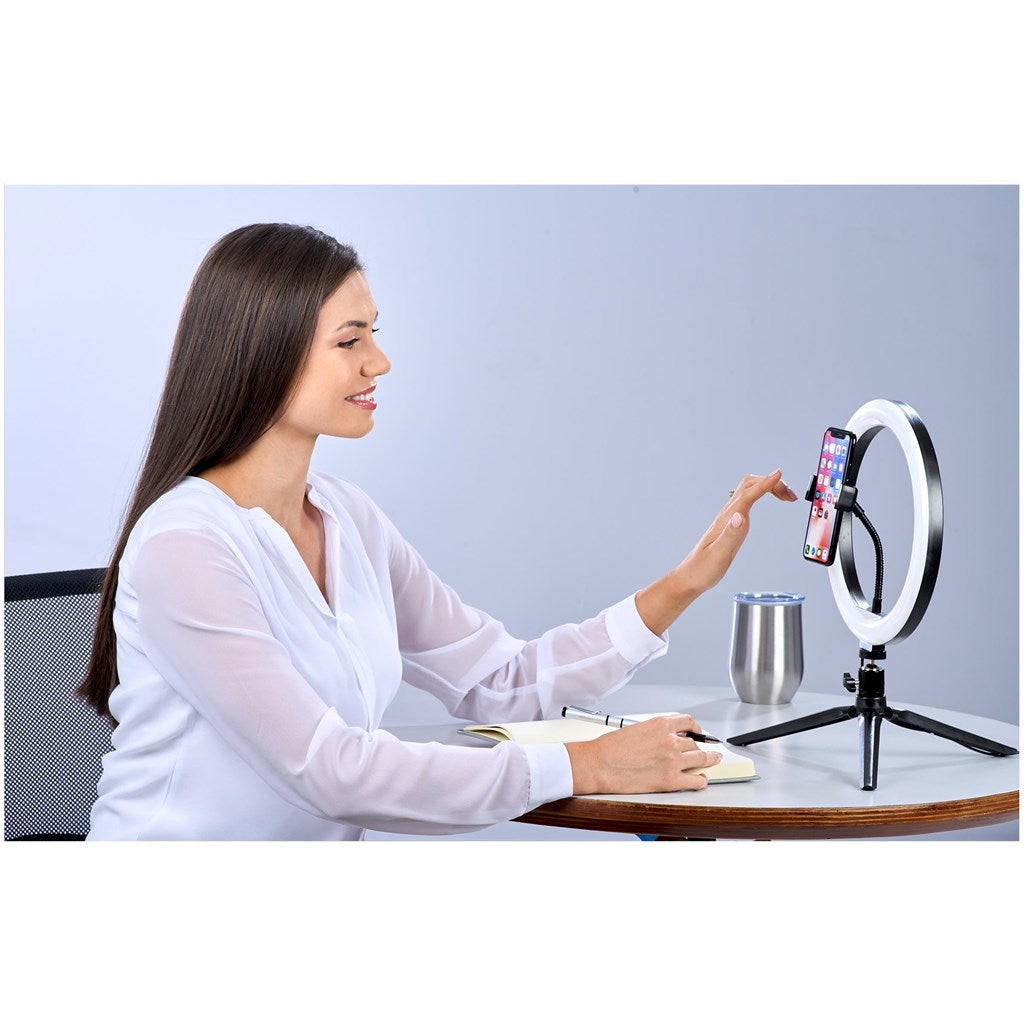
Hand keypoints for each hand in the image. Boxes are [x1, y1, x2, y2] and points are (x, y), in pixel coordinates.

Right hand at [565, 714, 722, 793]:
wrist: (599, 764)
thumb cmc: (610, 748)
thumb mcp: (636, 729)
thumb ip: (655, 733)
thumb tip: (665, 738)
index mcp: (660, 725)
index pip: (688, 722)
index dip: (696, 728)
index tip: (697, 731)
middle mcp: (670, 741)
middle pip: (695, 742)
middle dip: (700, 746)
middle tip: (705, 749)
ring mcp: (672, 761)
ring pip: (700, 759)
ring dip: (709, 760)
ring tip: (713, 760)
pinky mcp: (670, 780)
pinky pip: (695, 781)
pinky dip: (700, 780)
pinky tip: (701, 780)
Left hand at [674, 468, 796, 598]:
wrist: (690, 577)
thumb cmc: (702, 569)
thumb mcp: (718, 555)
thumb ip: (730, 535)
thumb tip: (740, 516)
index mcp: (726, 520)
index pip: (747, 495)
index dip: (765, 483)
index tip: (779, 474)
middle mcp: (728, 515)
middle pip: (749, 485)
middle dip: (771, 483)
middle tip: (790, 494)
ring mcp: (729, 518)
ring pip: (749, 491)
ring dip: (768, 487)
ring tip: (786, 496)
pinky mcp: (731, 524)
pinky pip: (747, 501)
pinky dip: (761, 494)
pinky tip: (768, 501)